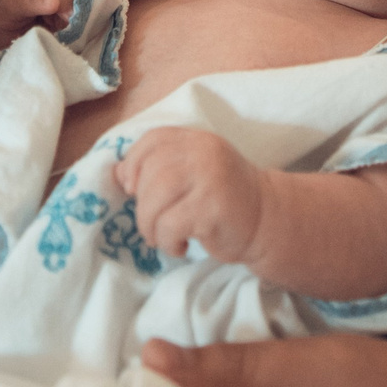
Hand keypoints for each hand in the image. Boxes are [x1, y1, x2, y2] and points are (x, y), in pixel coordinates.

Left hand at [114, 127, 266, 264]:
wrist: (268, 220)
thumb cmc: (224, 199)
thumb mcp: (195, 172)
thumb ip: (162, 166)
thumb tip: (118, 175)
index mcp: (197, 140)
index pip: (153, 140)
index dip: (134, 164)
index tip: (132, 189)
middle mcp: (203, 153)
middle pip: (149, 173)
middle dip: (141, 205)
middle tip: (152, 224)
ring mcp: (210, 178)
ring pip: (154, 200)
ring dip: (150, 226)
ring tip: (162, 238)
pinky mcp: (212, 208)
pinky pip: (170, 226)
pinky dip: (168, 242)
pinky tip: (181, 246)